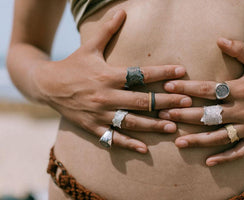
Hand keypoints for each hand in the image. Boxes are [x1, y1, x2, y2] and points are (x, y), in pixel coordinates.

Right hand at [33, 10, 191, 152]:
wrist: (46, 85)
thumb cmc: (72, 65)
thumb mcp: (89, 46)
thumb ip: (107, 30)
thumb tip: (122, 10)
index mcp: (108, 75)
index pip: (141, 74)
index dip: (162, 72)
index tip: (181, 71)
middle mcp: (106, 95)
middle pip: (141, 100)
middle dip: (165, 101)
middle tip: (187, 102)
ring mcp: (99, 113)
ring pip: (131, 121)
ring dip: (152, 124)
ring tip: (172, 125)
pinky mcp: (92, 126)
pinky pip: (112, 138)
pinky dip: (128, 143)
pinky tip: (144, 148)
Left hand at [159, 38, 243, 164]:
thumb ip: (239, 49)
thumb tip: (219, 39)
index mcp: (241, 89)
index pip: (208, 89)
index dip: (187, 88)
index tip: (168, 88)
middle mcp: (243, 110)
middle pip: (208, 114)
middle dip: (184, 116)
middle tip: (163, 116)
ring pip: (220, 136)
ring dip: (198, 140)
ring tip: (177, 142)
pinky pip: (240, 152)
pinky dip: (225, 157)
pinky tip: (208, 161)